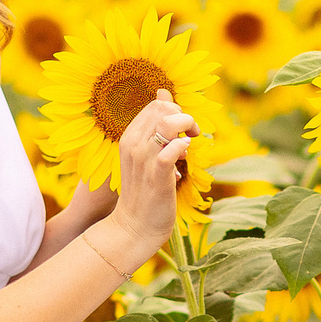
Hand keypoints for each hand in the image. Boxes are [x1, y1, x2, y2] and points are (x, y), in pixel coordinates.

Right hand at [108, 89, 196, 251]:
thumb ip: (153, 128)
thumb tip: (163, 95)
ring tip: (189, 144)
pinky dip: (183, 147)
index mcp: (129, 137)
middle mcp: (133, 144)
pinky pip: (172, 149)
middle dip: (184, 117)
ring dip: (187, 128)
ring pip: (168, 123)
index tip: (183, 130)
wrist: (134, 226)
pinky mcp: (157, 175)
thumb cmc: (144, 191)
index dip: (175, 112)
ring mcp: (144, 159)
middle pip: (163, 109)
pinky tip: (184, 157)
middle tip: (191, 135)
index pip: (155, 106)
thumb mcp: (145, 155)